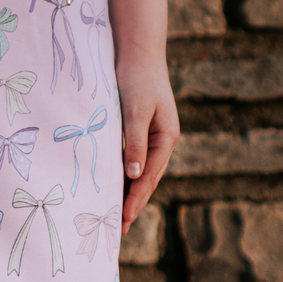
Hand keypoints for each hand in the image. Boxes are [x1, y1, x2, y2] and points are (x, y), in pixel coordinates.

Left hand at [116, 58, 177, 234]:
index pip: (149, 176)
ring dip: (130, 193)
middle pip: (147, 179)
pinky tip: (114, 186)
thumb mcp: (135, 110)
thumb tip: (134, 175)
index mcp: (167, 137)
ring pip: (141, 172)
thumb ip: (135, 142)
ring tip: (117, 216)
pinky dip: (125, 175)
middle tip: (119, 230)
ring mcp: (153, 136)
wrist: (138, 51)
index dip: (136, 199)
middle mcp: (163, 140)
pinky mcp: (141, 130)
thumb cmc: (137, 78)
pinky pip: (133, 159)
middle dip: (134, 204)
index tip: (123, 220)